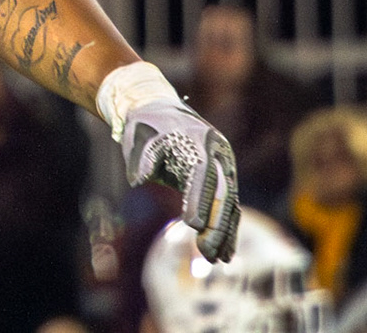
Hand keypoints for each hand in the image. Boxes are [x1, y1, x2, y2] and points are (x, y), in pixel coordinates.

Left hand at [121, 97, 240, 261]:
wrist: (158, 108)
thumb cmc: (145, 127)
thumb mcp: (138, 138)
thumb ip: (141, 158)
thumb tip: (138, 179)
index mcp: (198, 142)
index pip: (202, 175)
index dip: (199, 200)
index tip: (194, 225)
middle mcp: (217, 154)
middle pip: (221, 193)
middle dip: (217, 225)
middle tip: (208, 253)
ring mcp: (223, 165)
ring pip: (229, 203)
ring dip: (225, 232)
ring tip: (219, 259)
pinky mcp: (222, 177)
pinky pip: (227, 205)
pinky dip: (226, 227)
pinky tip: (225, 250)